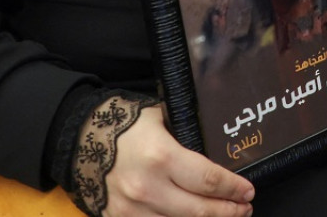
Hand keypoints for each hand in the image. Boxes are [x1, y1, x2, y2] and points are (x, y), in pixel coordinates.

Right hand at [104, 105, 253, 216]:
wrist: (78, 138)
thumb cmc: (124, 123)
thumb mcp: (160, 119)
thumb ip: (186, 136)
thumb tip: (215, 152)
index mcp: (161, 157)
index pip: (208, 180)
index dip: (232, 189)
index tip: (247, 191)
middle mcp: (148, 188)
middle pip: (199, 211)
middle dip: (228, 211)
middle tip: (244, 208)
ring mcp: (132, 209)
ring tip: (225, 215)